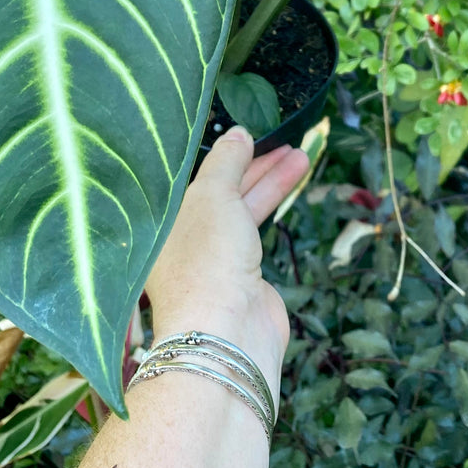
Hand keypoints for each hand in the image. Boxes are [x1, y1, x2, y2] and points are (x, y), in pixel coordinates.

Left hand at [144, 127, 309, 402]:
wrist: (228, 335)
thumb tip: (238, 132)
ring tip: (301, 157)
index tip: (251, 133)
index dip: (224, 153)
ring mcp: (215, 258)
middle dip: (255, 165)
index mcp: (166, 219)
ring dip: (271, 183)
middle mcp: (186, 237)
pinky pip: (256, 233)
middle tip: (287, 143)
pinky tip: (286, 193)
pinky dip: (272, 209)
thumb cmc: (207, 260)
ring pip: (243, 209)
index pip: (195, 176)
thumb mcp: (213, 196)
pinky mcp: (241, 277)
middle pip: (223, 190)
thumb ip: (226, 161)